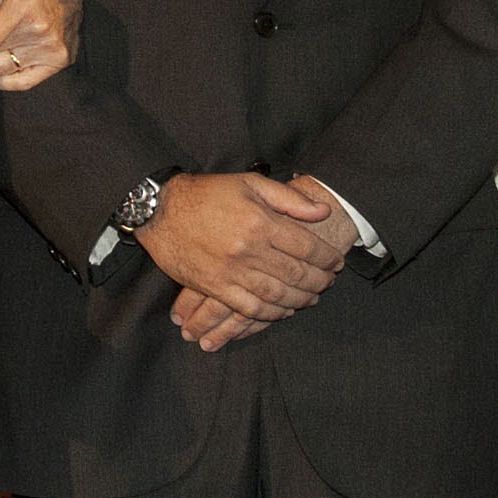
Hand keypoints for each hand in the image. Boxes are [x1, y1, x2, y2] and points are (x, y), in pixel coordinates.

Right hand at [149, 173, 346, 350]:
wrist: (161, 210)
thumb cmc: (207, 193)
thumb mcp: (250, 183)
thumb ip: (289, 199)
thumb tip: (323, 212)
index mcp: (261, 222)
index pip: (307, 247)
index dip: (327, 258)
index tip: (337, 263)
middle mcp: (249, 249)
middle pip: (297, 274)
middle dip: (319, 281)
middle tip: (329, 283)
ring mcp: (232, 272)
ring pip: (278, 295)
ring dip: (301, 300)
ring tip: (313, 298)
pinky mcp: (215, 287)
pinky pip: (251, 309)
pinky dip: (272, 314)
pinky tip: (284, 311)